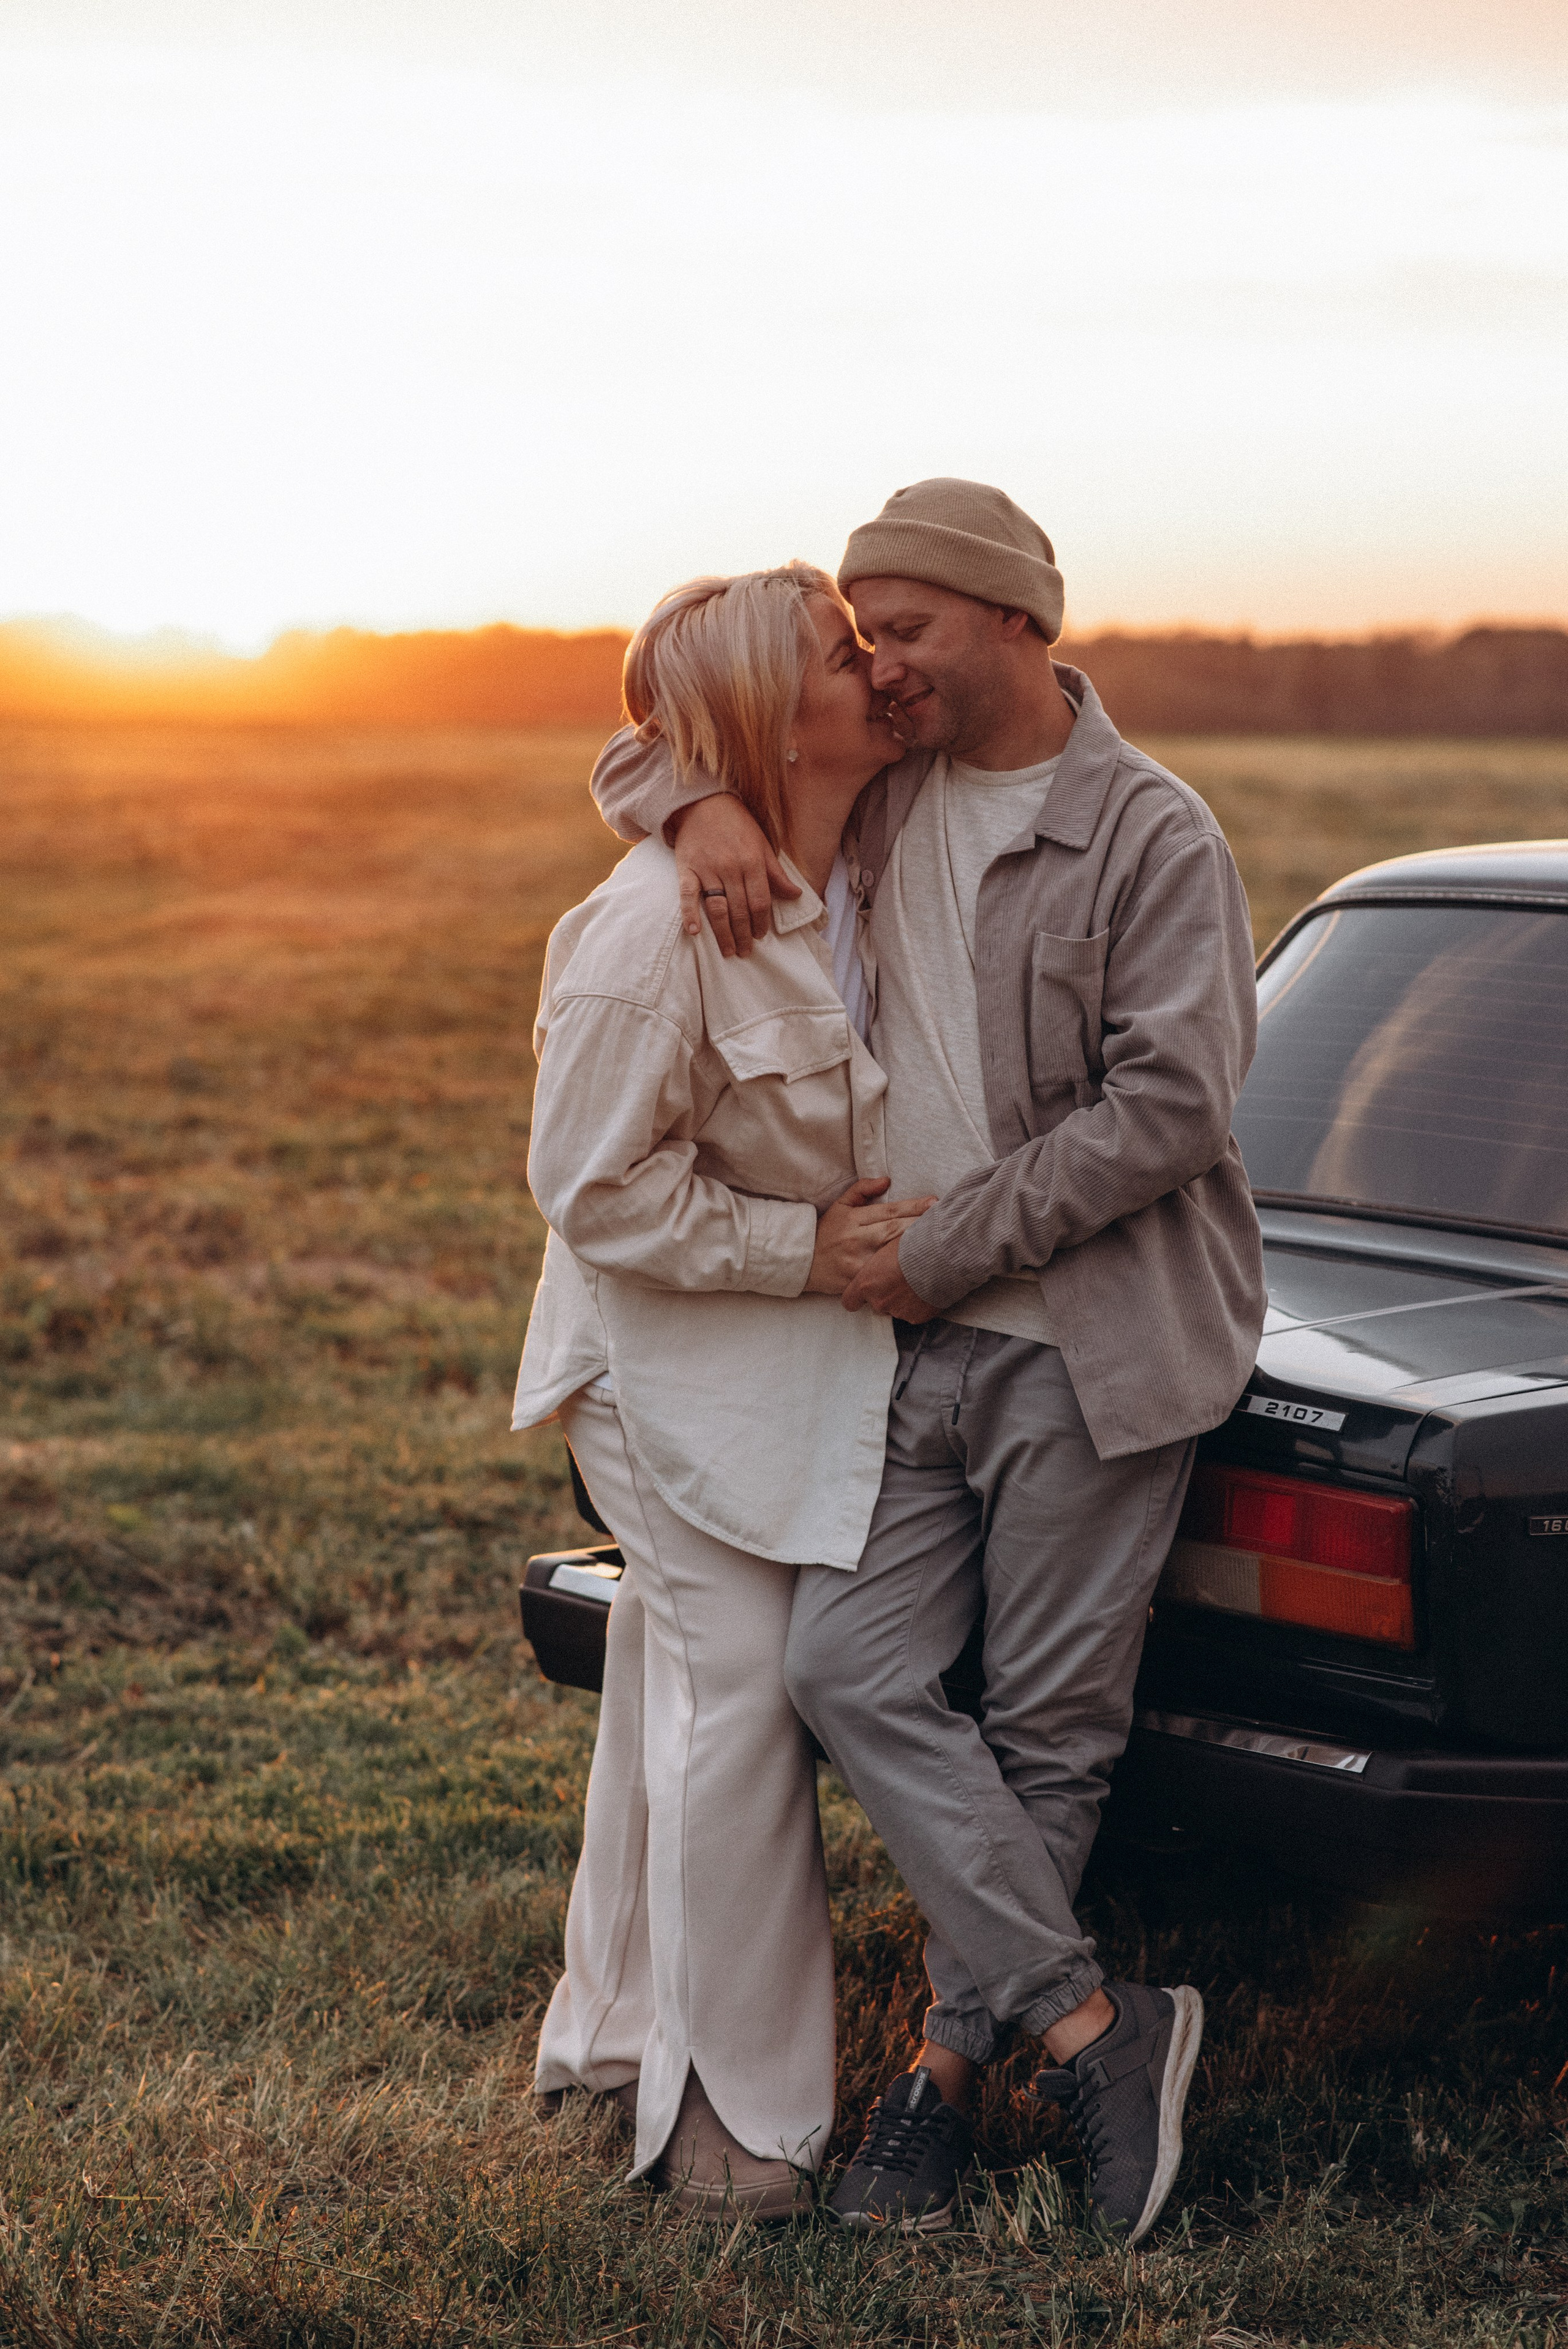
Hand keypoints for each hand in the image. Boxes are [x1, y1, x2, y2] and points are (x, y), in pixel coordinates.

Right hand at [672, 795, 800, 956]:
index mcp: (752, 862)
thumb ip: (776, 873)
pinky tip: (694, 932)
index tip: (760, 936)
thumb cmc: (737, 825)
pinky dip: (690, 914)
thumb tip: (797, 895)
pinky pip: (687, 895)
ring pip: (717, 908)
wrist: (703, 802)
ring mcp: (707, 869)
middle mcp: (731, 868)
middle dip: (744, 934)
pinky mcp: (686, 869)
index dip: (762, 922)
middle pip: (740, 910)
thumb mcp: (762, 845)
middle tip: (745, 952)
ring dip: (724, 933)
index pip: (760, 901)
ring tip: (728, 951)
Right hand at [805, 1177, 938, 1295]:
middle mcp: (856, 1239)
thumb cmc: (825, 1233)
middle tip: (945, 1220)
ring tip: (938, 1243)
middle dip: (920, 1225)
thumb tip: (886, 1180)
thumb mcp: (839, 1206)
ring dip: (914, 1249)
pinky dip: (899, 1274)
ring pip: (890, 1254)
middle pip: (894, 1231)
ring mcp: (856, 1261)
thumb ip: (861, 1190)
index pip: (889, 1211)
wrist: (801, 1262)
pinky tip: (917, 1271)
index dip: (913, 1207)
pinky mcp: (855, 1281)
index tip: (934, 1202)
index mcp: (853, 1218)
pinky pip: (881, 1277)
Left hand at [841, 1231, 940, 1320]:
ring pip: (896, 1309)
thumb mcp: (886, 1249)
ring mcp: (898, 1312)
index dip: (857, 1298)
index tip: (863, 1294)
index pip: (849, 1301)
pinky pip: (914, 1313)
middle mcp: (880, 1301)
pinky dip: (919, 1305)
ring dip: (904, 1300)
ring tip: (917, 1282)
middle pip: (877, 1305)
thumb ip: (878, 1266)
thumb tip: (879, 1265)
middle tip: (900, 1280)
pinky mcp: (917, 1317)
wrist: (940, 1257)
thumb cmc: (912, 1245)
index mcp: (867, 1284)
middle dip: (887, 1295)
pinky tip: (927, 1290)